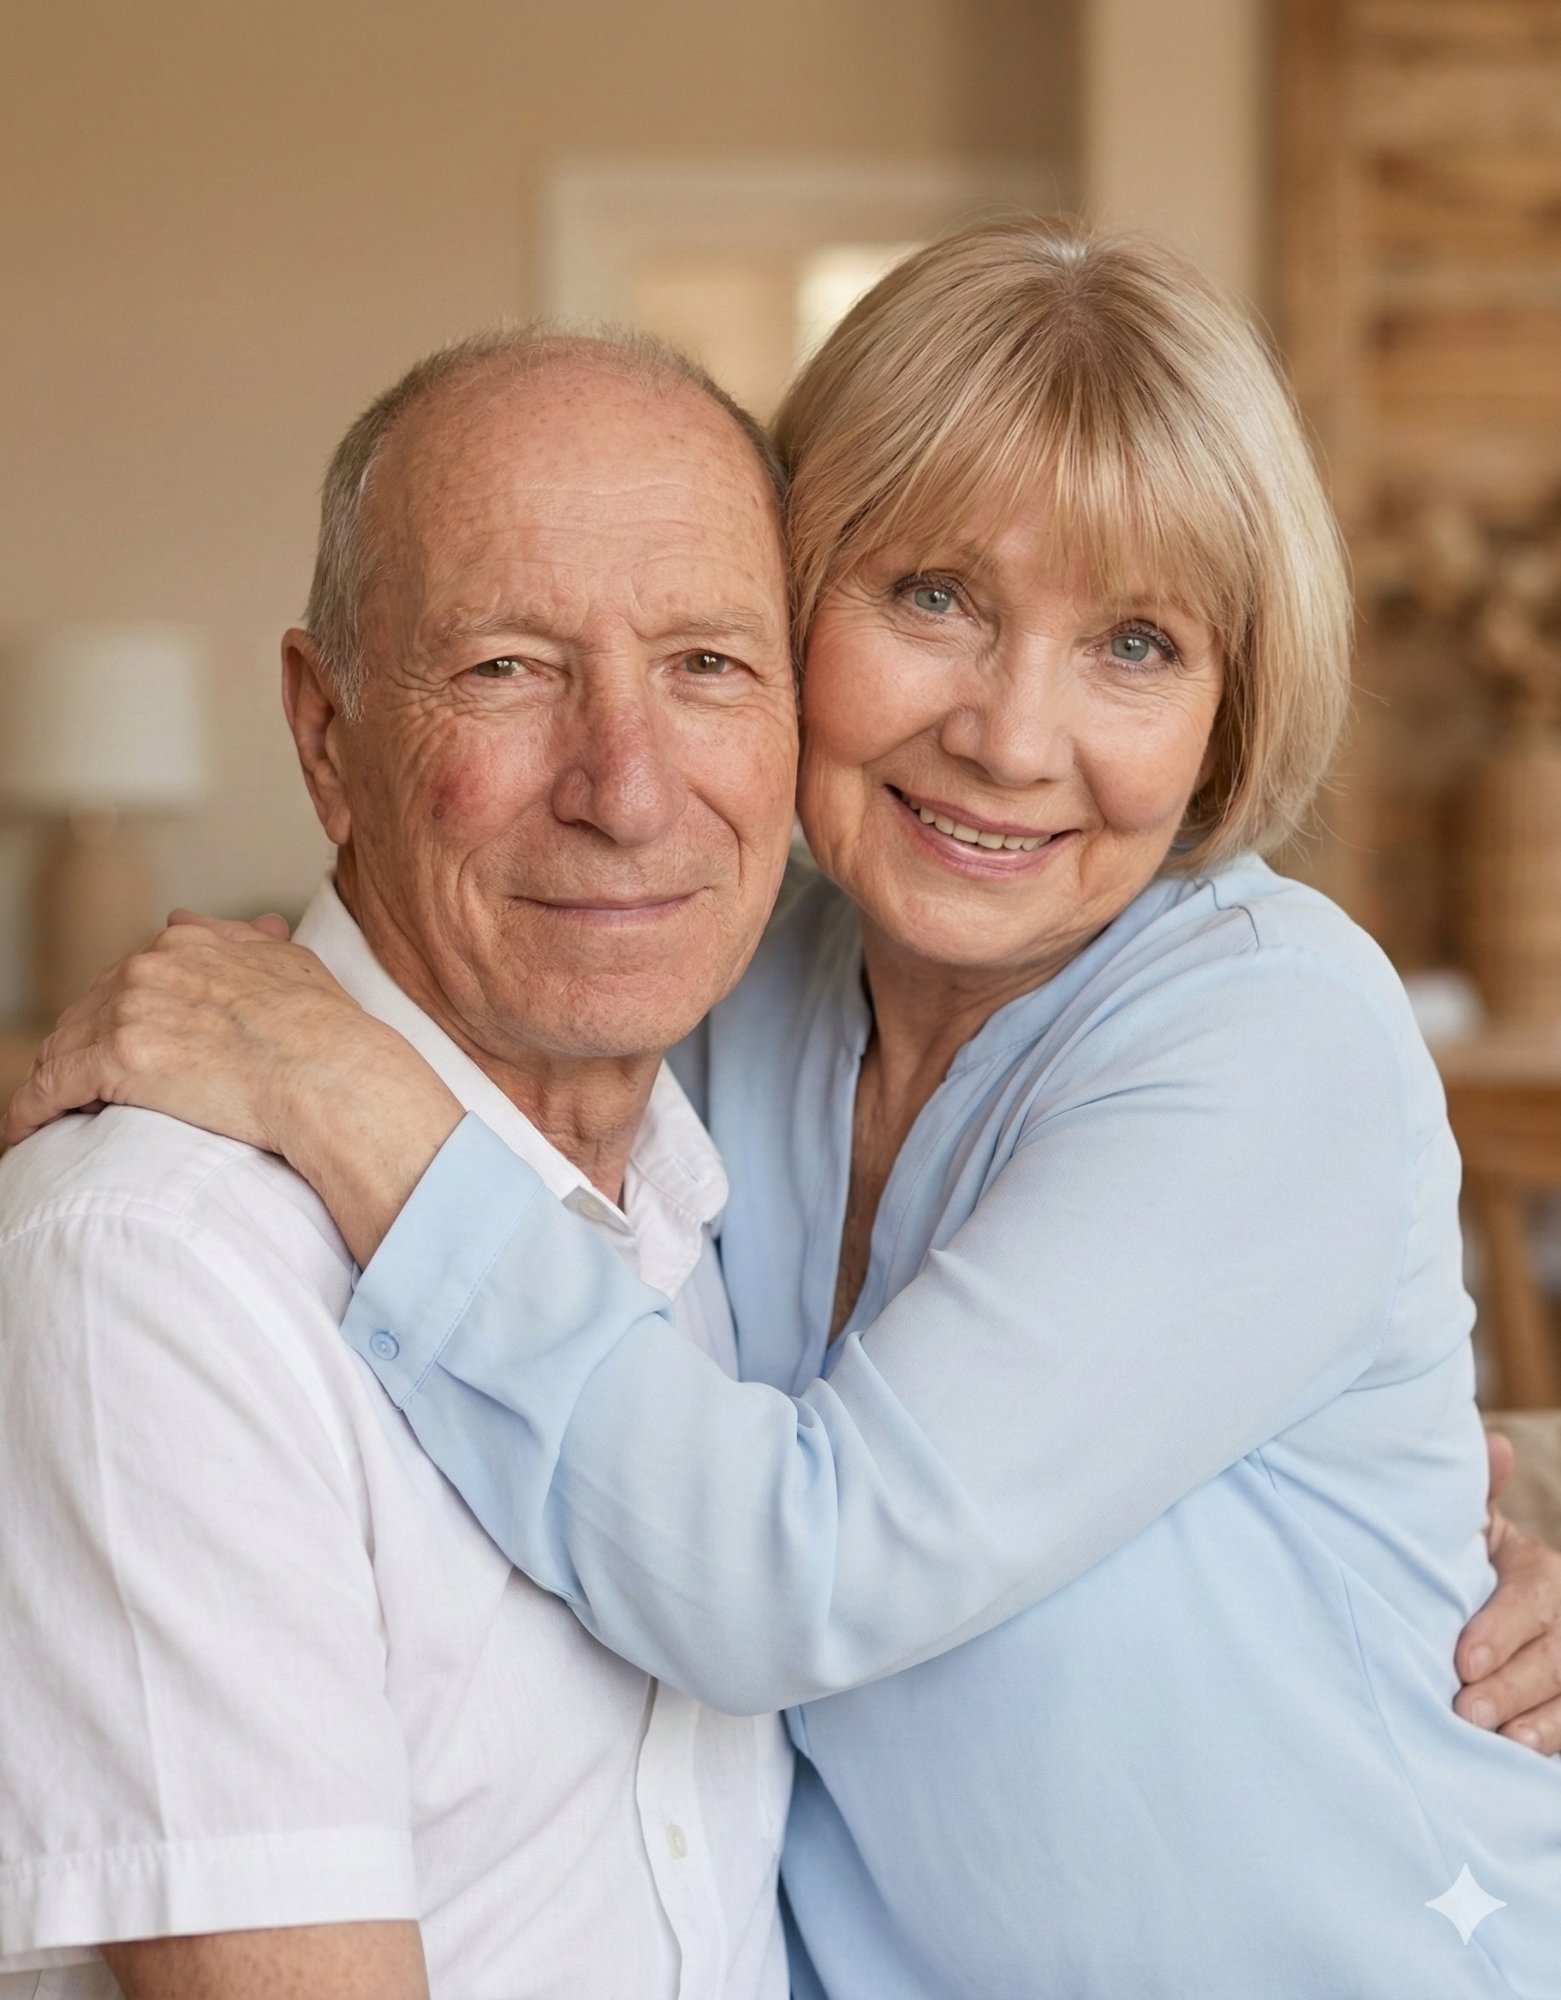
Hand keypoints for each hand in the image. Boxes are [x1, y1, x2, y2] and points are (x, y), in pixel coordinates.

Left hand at [4, 913, 370, 1154]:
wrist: (328, 1072)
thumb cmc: (323, 1028)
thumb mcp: (286, 963)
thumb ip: (235, 938)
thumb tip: (188, 915)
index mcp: (184, 944)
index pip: (126, 980)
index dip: (117, 1017)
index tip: (118, 1047)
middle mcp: (148, 967)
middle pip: (86, 1011)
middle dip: (79, 1048)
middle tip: (79, 1090)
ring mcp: (128, 1010)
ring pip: (62, 1048)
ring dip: (52, 1081)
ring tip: (47, 1115)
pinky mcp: (114, 1059)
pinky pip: (48, 1087)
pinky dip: (29, 1111)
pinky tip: (22, 1132)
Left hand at [1453, 1429, 1560, 1754]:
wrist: (1492, 1603)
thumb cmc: (1469, 1568)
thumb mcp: (1473, 1533)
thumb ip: (1475, 1498)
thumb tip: (1493, 1446)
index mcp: (1541, 1572)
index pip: (1531, 1598)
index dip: (1501, 1630)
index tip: (1461, 1661)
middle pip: (1554, 1657)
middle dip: (1511, 1687)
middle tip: (1467, 1711)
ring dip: (1540, 1724)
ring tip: (1502, 1744)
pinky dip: (1553, 1745)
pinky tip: (1525, 1763)